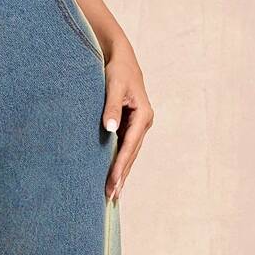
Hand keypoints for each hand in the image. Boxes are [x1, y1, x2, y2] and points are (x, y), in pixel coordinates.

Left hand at [101, 47, 153, 200]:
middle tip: (111, 197)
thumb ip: (111, 107)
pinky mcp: (130, 125)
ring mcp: (138, 125)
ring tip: (112, 195)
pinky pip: (124, 148)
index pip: (129, 146)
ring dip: (121, 174)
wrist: (119, 56)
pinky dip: (119, 163)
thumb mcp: (113, 86)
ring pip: (129, 154)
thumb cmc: (116, 69)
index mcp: (143, 115)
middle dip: (122, 176)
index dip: (121, 166)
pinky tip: (113, 177)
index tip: (113, 183)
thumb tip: (110, 129)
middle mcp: (143, 122)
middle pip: (131, 155)